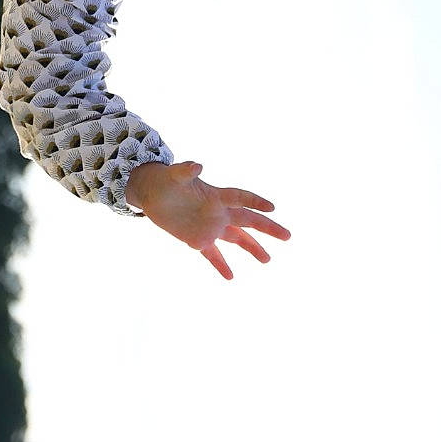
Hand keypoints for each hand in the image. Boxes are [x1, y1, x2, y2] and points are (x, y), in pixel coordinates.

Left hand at [126, 160, 289, 279]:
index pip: (240, 198)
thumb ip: (185, 170)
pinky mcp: (197, 239)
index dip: (255, 201)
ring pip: (236, 239)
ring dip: (252, 248)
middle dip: (267, 228)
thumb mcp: (174, 174)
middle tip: (287, 236)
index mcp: (216, 195)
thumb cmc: (165, 180)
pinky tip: (230, 277)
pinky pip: (212, 254)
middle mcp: (218, 212)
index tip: (272, 207)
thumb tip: (196, 165)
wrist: (153, 194)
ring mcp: (210, 227)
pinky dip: (220, 265)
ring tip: (267, 260)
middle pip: (247, 220)